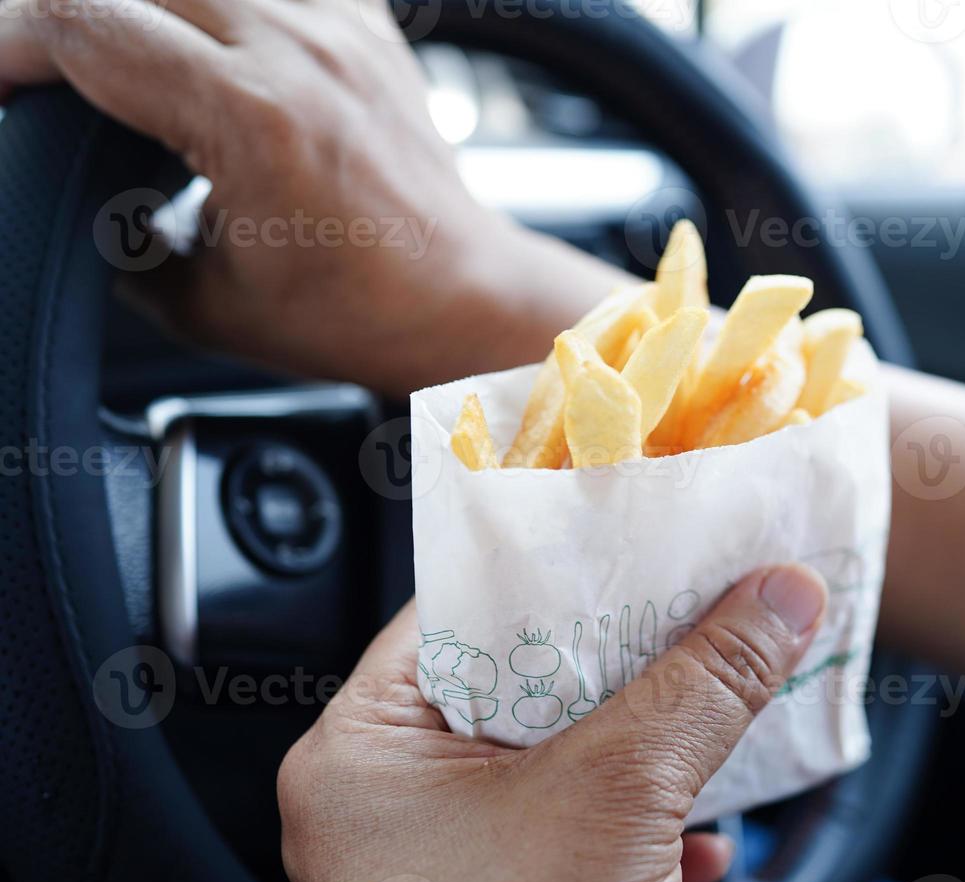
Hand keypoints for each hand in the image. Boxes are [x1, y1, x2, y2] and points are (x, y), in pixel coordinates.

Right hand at [0, 0, 620, 393]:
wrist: (462, 297)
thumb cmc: (358, 312)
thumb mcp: (206, 301)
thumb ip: (117, 241)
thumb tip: (69, 198)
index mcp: (253, 117)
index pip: (80, 22)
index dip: (6, 45)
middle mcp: (298, 47)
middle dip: (53, 15)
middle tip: (41, 72)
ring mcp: (337, 23)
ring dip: (136, 5)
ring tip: (117, 57)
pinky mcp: (362, 19)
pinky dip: (212, 4)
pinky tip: (197, 35)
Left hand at [277, 564, 826, 881]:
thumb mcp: (618, 803)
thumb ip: (701, 686)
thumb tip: (778, 596)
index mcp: (363, 754)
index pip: (459, 610)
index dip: (555, 566)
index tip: (635, 533)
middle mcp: (387, 803)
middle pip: (521, 681)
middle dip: (625, 658)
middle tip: (696, 601)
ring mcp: (442, 866)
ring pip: (560, 761)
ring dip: (648, 743)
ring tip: (718, 697)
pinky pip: (575, 834)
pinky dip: (642, 827)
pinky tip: (701, 835)